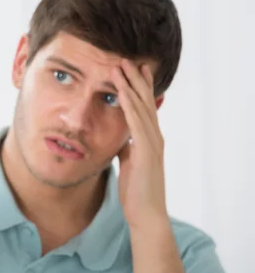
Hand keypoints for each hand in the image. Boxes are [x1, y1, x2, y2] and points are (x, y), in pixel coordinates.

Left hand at [111, 59, 166, 229]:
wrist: (145, 214)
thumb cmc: (136, 189)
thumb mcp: (128, 161)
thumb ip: (126, 145)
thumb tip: (119, 135)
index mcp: (149, 138)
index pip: (144, 106)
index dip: (139, 86)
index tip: (131, 68)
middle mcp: (154, 136)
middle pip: (145, 101)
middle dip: (135, 79)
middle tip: (126, 58)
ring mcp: (152, 143)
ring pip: (142, 108)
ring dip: (130, 86)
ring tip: (121, 66)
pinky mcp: (147, 152)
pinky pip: (137, 124)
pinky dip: (130, 106)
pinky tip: (123, 92)